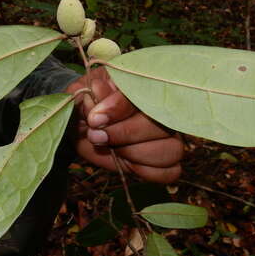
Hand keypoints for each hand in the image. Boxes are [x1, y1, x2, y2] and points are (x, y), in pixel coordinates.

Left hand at [65, 67, 182, 183]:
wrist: (82, 127)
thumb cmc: (85, 106)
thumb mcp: (81, 95)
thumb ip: (90, 92)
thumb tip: (99, 90)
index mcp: (144, 84)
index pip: (145, 93)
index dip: (120, 108)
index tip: (95, 119)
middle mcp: (163, 109)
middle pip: (162, 124)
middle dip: (125, 134)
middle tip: (96, 135)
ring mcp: (169, 135)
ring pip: (172, 149)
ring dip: (135, 153)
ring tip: (112, 148)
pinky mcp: (166, 160)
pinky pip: (171, 171)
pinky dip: (147, 170)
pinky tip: (127, 162)